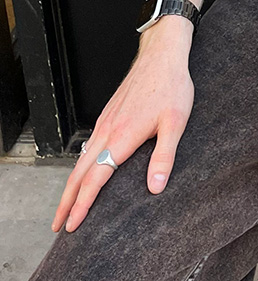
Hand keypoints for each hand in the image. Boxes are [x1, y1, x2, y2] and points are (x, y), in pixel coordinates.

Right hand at [52, 20, 194, 233]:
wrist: (161, 55)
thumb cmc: (171, 86)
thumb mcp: (176, 122)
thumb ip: (164, 156)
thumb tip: (155, 188)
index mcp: (121, 137)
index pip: (95, 179)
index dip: (83, 205)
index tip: (72, 225)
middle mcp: (107, 131)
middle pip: (79, 174)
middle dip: (66, 202)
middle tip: (58, 226)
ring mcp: (105, 122)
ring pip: (80, 160)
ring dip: (71, 186)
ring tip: (67, 207)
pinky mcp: (108, 115)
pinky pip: (88, 146)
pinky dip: (80, 166)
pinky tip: (84, 173)